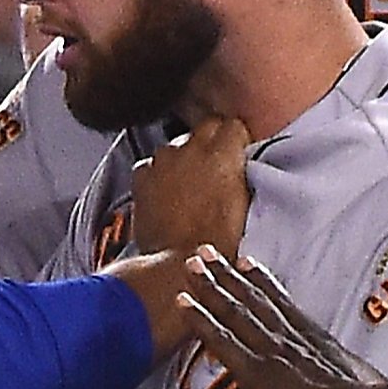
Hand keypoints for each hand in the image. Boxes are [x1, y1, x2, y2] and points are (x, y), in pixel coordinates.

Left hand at [131, 115, 249, 255]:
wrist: (179, 262)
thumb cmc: (218, 241)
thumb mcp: (245, 204)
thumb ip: (241, 173)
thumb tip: (239, 163)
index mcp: (224, 154)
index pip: (233, 125)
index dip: (236, 140)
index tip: (237, 152)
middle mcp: (192, 148)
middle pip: (206, 126)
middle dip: (212, 140)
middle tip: (214, 165)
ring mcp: (163, 159)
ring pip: (176, 144)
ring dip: (183, 157)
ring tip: (186, 184)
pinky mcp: (142, 174)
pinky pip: (152, 163)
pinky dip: (158, 174)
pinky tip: (164, 193)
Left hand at [177, 247, 379, 388]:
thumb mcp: (364, 388)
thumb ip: (352, 383)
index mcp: (317, 343)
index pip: (284, 307)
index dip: (264, 284)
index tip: (248, 263)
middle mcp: (290, 339)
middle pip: (254, 299)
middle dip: (229, 274)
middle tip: (207, 251)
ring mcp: (271, 351)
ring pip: (234, 310)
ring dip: (210, 285)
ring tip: (191, 263)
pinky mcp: (253, 369)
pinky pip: (220, 339)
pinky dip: (199, 319)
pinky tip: (182, 303)